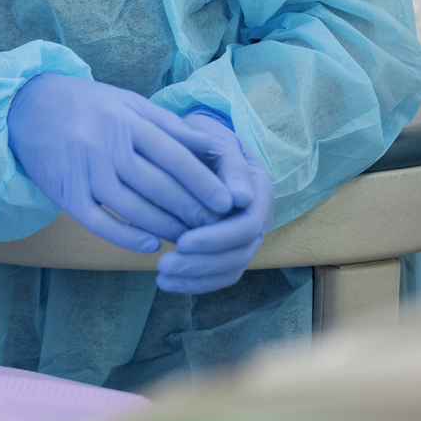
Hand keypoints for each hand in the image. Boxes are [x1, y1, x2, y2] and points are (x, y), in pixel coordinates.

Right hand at [7, 75, 234, 252]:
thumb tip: (211, 148)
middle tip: (215, 227)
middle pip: (155, 184)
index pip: (172, 155)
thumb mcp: (129, 103)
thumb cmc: (88, 105)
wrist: (28, 108)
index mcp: (125, 120)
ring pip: (130, 206)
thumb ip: (168, 126)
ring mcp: (83, 171)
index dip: (202, 181)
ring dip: (163, 226)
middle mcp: (104, 145)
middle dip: (189, 209)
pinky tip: (149, 244)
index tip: (227, 202)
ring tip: (189, 239)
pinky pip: (98, 221)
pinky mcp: (65, 193)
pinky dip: (125, 236)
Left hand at [157, 129, 273, 293]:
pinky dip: (194, 282)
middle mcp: (257, 217)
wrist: (198, 141)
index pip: (247, 226)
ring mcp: (244, 235)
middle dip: (202, 263)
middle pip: (239, 253)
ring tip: (161, 276)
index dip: (217, 238)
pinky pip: (218, 273)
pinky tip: (165, 283)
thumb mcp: (217, 141)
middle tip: (165, 265)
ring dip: (196, 277)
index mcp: (259, 191)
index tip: (183, 242)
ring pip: (230, 268)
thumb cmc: (205, 137)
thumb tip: (242, 199)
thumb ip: (230, 166)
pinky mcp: (226, 247)